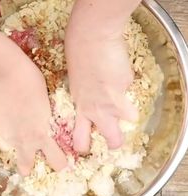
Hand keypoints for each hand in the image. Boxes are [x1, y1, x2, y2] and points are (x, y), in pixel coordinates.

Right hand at [0, 59, 66, 175]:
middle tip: (32, 161)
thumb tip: (44, 120)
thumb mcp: (46, 102)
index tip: (62, 163)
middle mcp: (24, 140)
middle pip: (26, 167)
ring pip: (11, 150)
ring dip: (16, 147)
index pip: (57, 161)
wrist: (2, 72)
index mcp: (42, 134)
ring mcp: (6, 134)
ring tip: (19, 134)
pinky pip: (2, 134)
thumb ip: (44, 118)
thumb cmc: (30, 81)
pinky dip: (7, 131)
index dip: (61, 164)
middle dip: (30, 167)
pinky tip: (9, 118)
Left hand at [65, 1, 138, 152]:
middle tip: (114, 141)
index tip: (85, 146)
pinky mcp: (126, 87)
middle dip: (115, 143)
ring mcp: (113, 101)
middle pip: (113, 140)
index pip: (79, 139)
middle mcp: (97, 110)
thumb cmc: (77, 57)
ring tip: (120, 98)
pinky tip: (118, 71)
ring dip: (128, 111)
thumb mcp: (76, 83)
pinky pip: (129, 89)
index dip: (83, 146)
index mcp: (80, 108)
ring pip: (130, 119)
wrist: (90, 39)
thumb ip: (86, 96)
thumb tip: (99, 98)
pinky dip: (126, 84)